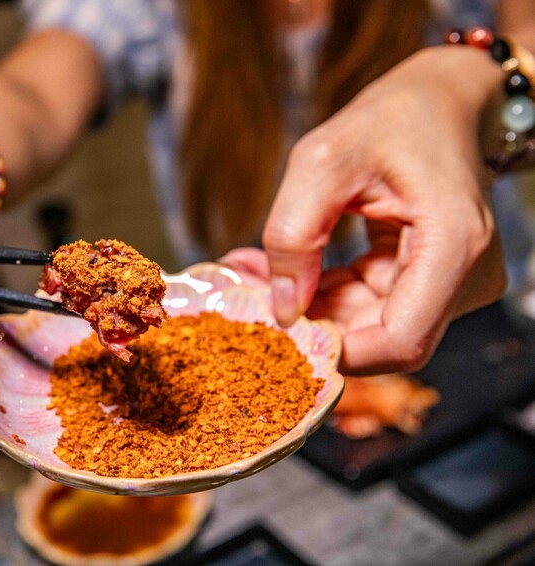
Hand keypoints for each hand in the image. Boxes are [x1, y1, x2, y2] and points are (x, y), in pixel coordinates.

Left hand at [263, 47, 506, 374]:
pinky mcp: (436, 281)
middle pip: (381, 337)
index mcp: (452, 244)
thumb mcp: (322, 161)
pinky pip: (375, 306)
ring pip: (372, 325)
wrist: (438, 102)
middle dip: (314, 322)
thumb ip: (293, 234)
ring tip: (263, 269)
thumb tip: (283, 309)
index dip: (337, 348)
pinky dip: (330, 292)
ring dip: (316, 305)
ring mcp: (455, 282)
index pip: (400, 341)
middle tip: (253, 293)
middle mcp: (467, 275)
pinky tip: (296, 267)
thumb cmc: (390, 120)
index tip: (279, 328)